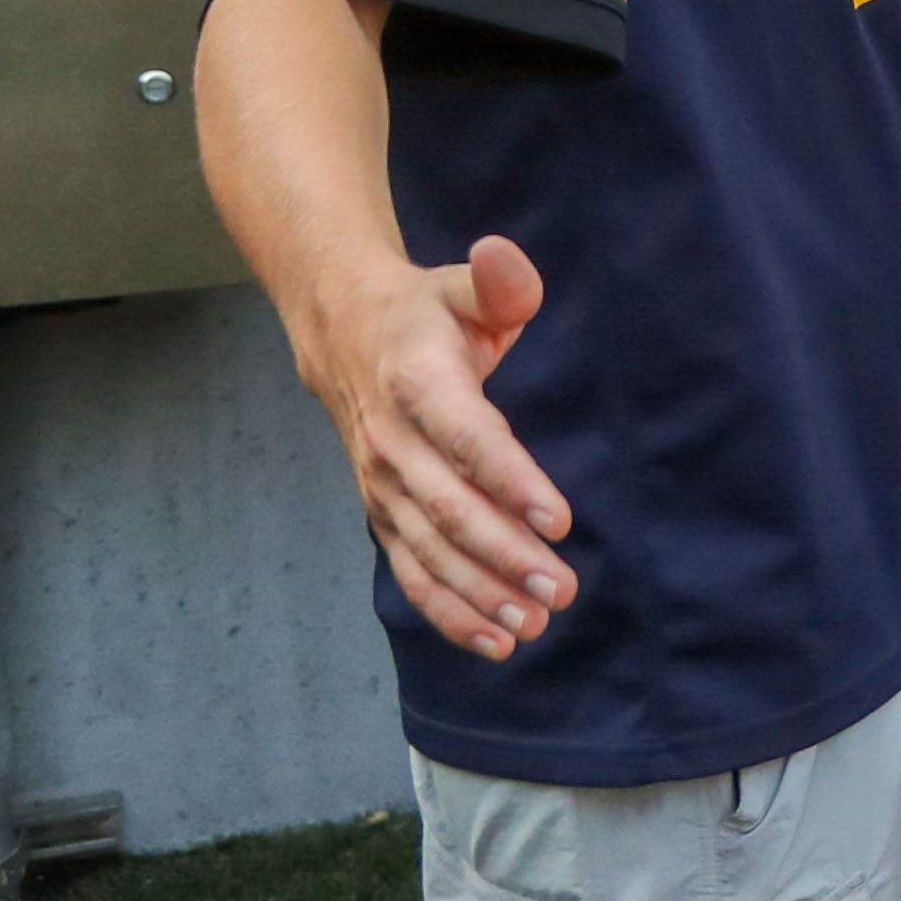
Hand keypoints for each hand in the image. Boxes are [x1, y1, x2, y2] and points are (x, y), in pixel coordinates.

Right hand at [300, 237, 571, 658]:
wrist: (340, 331)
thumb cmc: (422, 312)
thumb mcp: (459, 284)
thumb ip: (497, 282)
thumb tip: (505, 260)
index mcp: (419, 384)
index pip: (469, 440)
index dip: (511, 481)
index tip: (558, 520)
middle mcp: (394, 443)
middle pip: (451, 510)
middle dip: (505, 556)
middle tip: (560, 589)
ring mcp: (383, 485)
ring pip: (430, 551)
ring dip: (480, 594)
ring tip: (533, 625)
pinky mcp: (383, 512)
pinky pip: (412, 570)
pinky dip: (448, 609)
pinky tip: (495, 640)